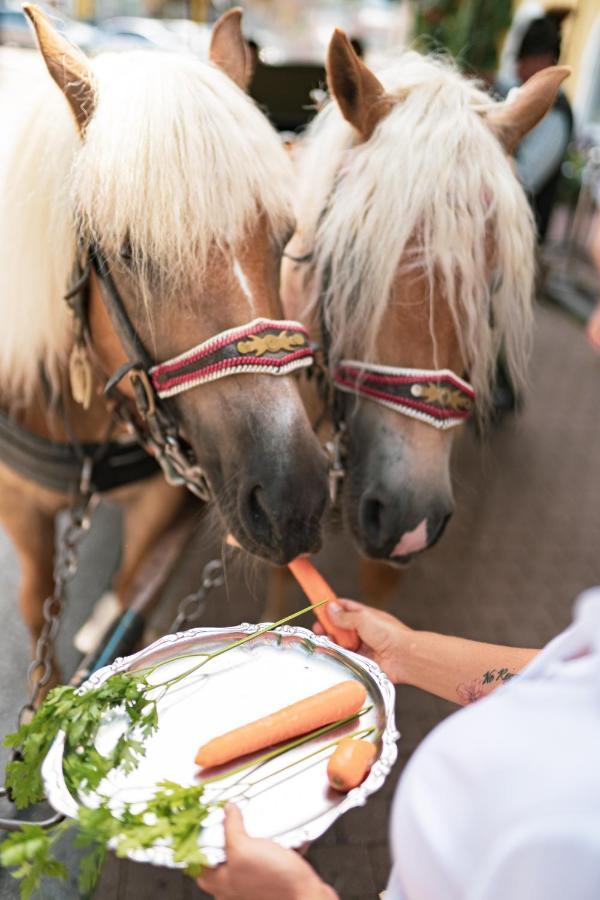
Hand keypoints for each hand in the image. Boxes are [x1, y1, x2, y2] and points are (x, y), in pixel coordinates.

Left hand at [197, 804, 336, 899]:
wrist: (307, 895)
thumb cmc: (275, 881)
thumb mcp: (244, 848)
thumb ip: (231, 828)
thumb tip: (227, 811)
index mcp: (221, 883)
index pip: (198, 862)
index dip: (199, 840)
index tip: (204, 820)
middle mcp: (234, 888)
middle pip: (223, 857)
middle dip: (230, 835)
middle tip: (233, 818)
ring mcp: (253, 886)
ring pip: (247, 857)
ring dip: (255, 839)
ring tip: (260, 825)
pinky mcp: (272, 882)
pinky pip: (269, 859)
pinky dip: (275, 846)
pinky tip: (282, 836)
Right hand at [314, 599, 411, 684]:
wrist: (404, 657)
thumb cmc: (391, 635)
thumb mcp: (364, 619)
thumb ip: (345, 616)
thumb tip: (330, 608)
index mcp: (364, 615)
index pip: (344, 607)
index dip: (331, 607)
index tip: (318, 608)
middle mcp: (362, 629)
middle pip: (339, 626)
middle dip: (327, 626)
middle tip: (318, 628)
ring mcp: (361, 645)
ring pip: (340, 641)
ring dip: (331, 641)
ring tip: (325, 640)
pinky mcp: (360, 660)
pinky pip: (344, 656)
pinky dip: (336, 654)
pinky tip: (330, 652)